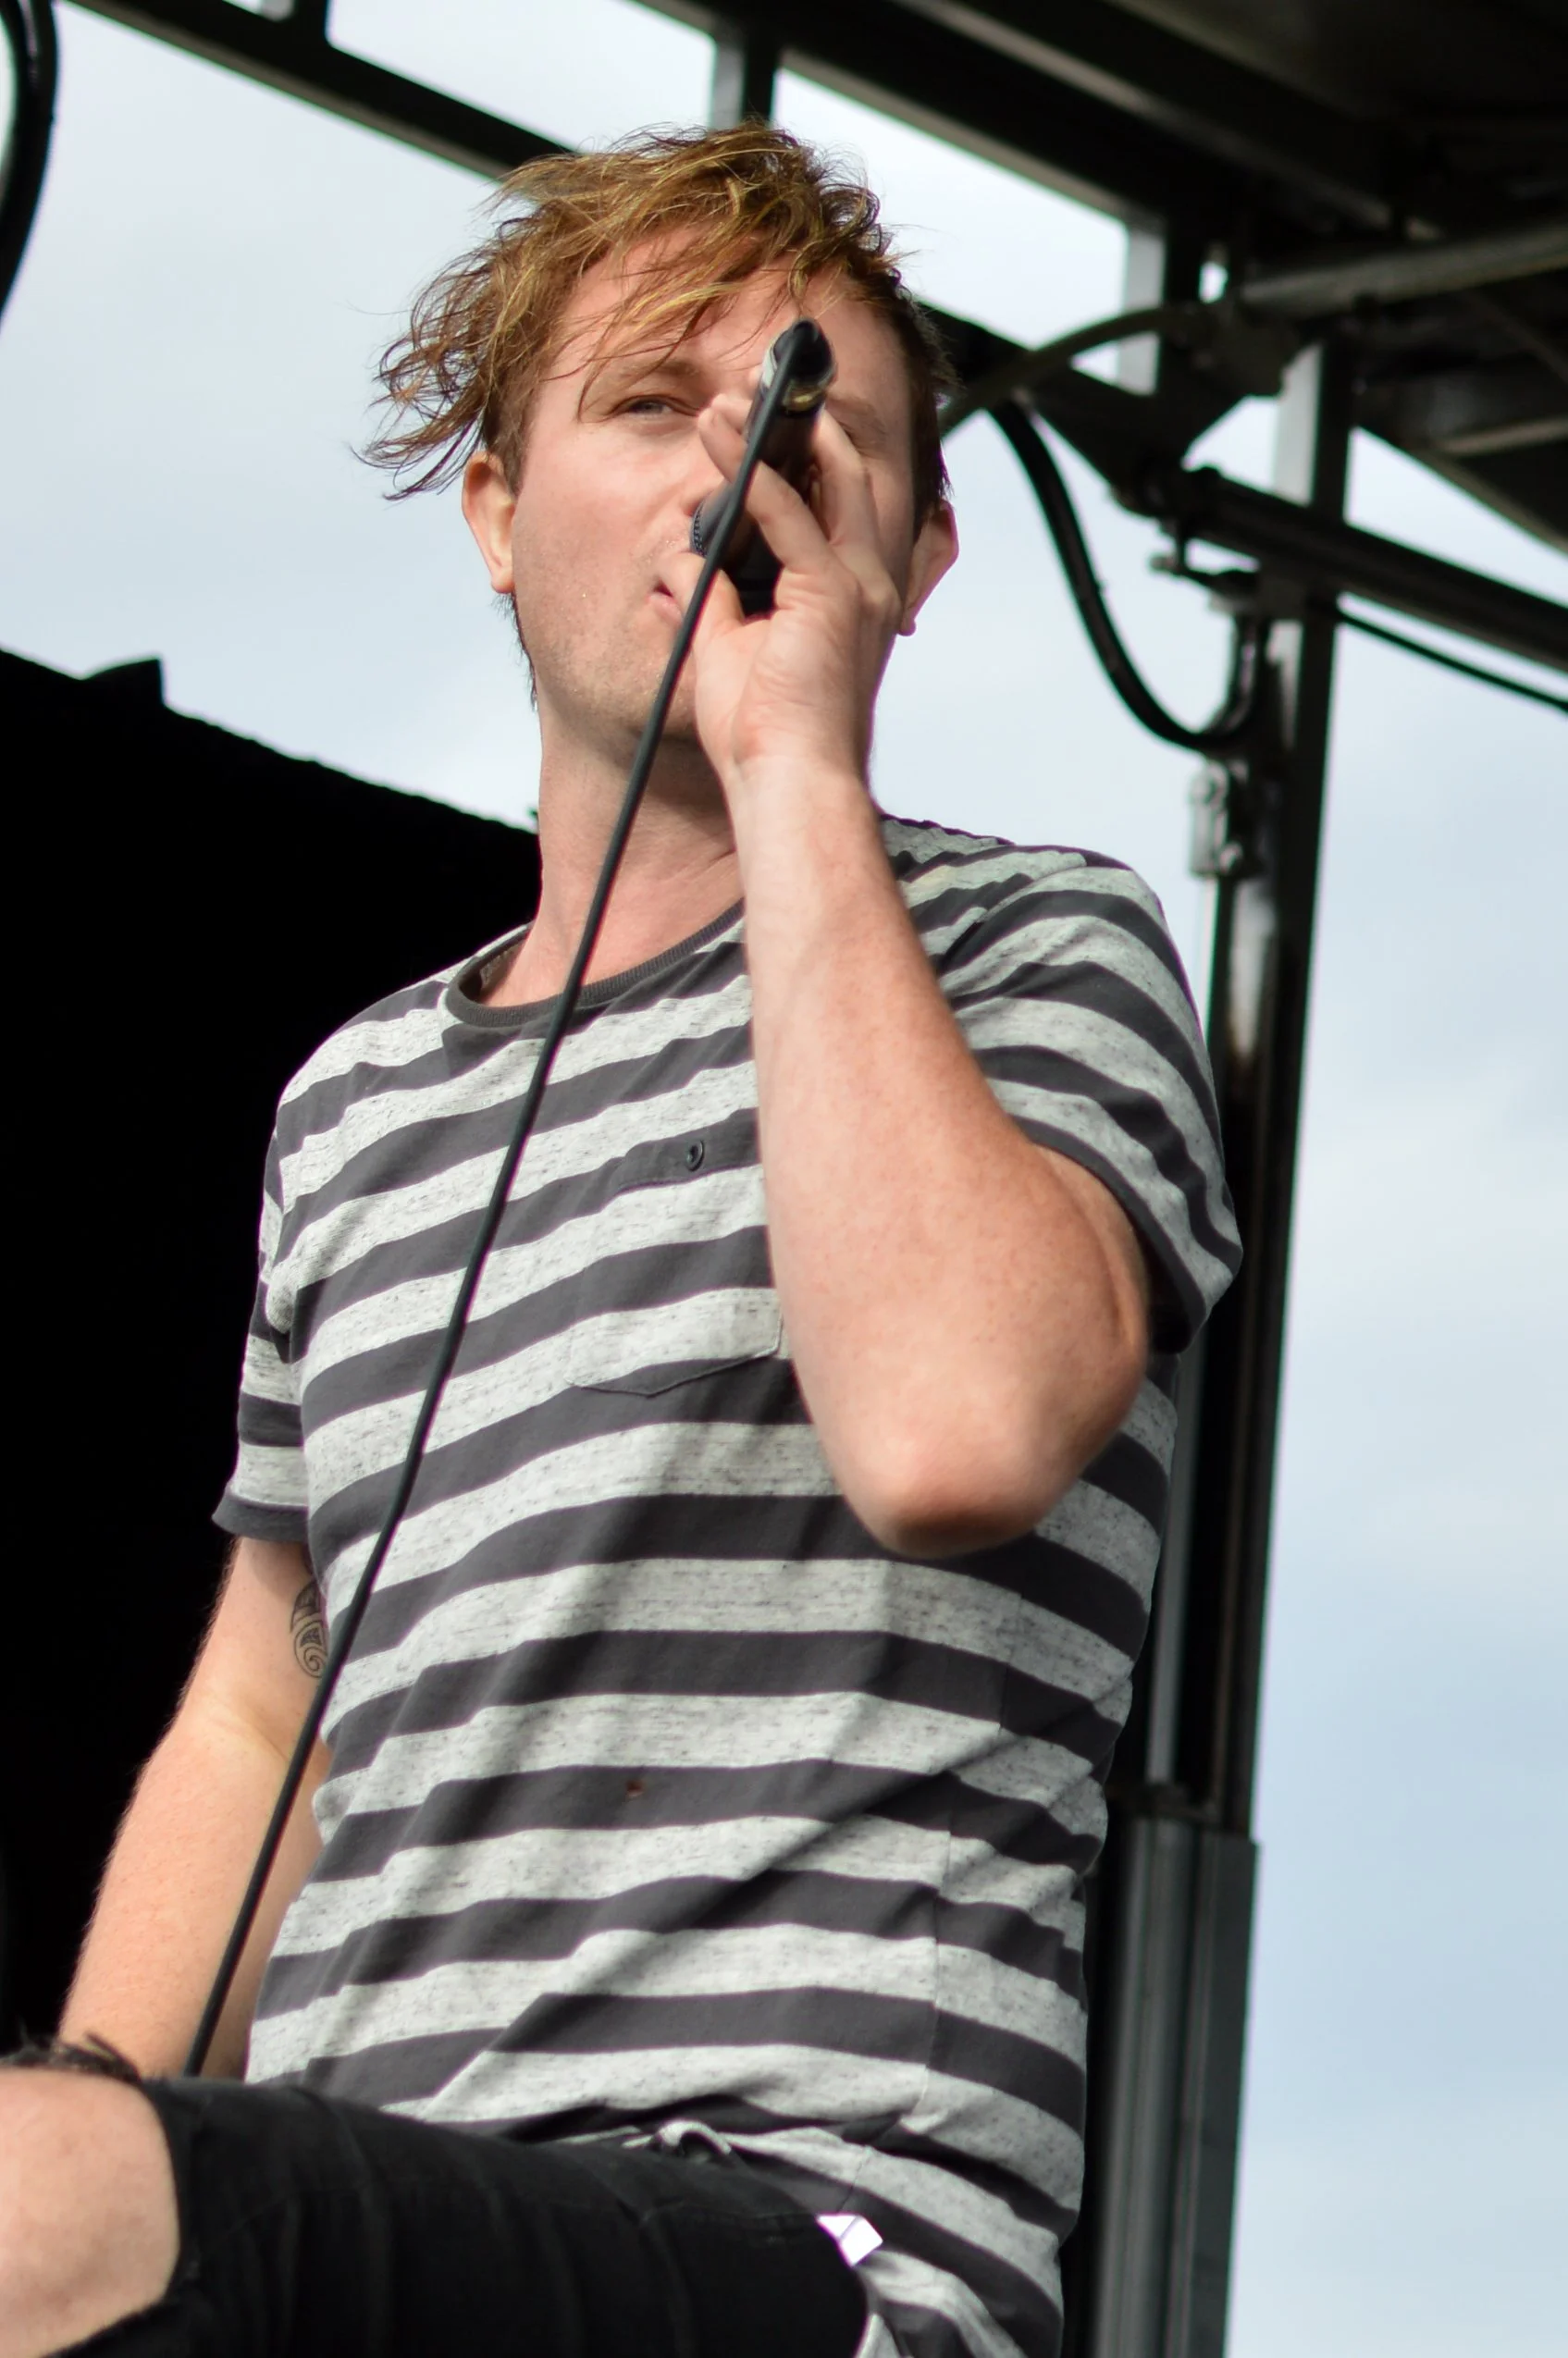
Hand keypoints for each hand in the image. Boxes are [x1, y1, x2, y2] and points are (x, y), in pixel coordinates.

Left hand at [661, 393, 907, 808]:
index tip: (763, 418)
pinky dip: (754, 476)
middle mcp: (867, 582)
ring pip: (823, 480)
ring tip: (723, 404)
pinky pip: (789, 515)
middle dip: (802, 423)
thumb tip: (672, 563)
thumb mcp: (723, 649)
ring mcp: (856, 585)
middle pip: (845, 475)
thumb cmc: (762, 735)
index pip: (839, 503)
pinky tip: (723, 444)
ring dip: (770, 435)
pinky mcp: (829, 594)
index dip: (809, 453)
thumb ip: (704, 598)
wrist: (786, 781)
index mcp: (849, 596)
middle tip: (750, 388)